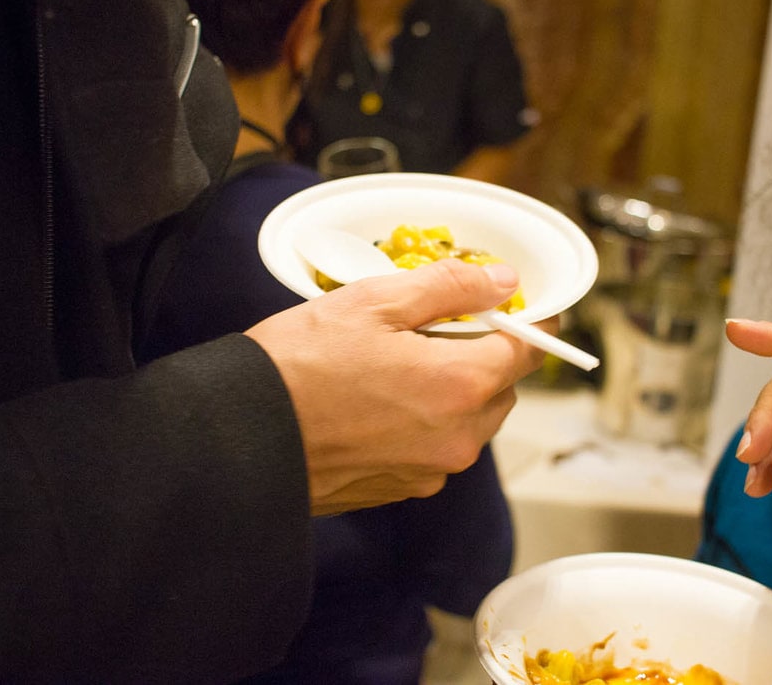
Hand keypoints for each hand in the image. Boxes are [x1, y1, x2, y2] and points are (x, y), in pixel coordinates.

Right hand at [246, 259, 548, 514]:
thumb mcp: (374, 302)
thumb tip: (502, 281)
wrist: (240, 437)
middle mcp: (457, 439)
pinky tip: (381, 402)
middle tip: (441, 326)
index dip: (530, 323)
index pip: (527, 351)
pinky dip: (426, 423)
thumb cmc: (299, 364)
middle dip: (484, 355)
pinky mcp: (401, 490)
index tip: (522, 306)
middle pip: (500, 389)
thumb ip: (450, 287)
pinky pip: (436, 448)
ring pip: (470, 422)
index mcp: (459, 386)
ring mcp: (430, 472)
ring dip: (454, 391)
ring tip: (401, 364)